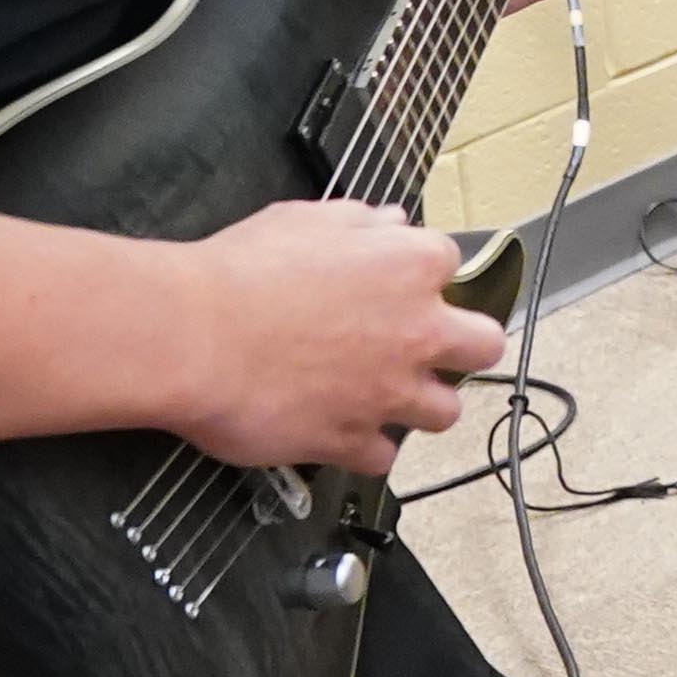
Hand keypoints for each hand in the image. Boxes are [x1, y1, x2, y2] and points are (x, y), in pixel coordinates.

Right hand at [163, 200, 504, 475]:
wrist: (193, 336)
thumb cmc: (241, 272)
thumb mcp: (306, 219)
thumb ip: (363, 222)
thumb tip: (392, 222)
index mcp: (413, 266)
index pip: (451, 264)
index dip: (423, 277)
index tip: (400, 286)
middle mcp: (418, 332)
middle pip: (483, 346)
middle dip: (461, 348)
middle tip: (425, 349)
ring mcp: (390, 392)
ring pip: (444, 412)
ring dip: (419, 405)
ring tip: (384, 396)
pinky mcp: (353, 441)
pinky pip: (382, 457)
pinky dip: (364, 449)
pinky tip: (341, 433)